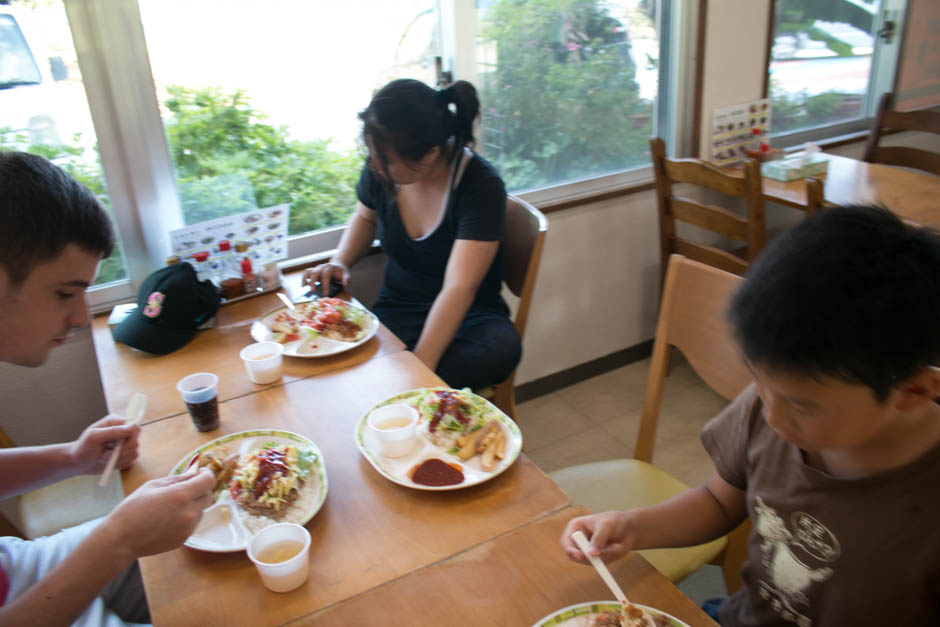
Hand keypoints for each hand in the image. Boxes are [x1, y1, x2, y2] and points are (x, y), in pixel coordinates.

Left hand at [69, 415, 140, 474]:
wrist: (78, 463)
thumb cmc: (82, 448)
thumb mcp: (93, 438)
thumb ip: (112, 431)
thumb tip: (130, 428)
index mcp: (115, 423)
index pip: (134, 427)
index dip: (131, 438)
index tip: (121, 447)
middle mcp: (122, 432)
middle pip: (136, 441)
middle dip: (123, 451)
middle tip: (109, 454)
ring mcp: (124, 444)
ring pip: (134, 452)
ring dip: (119, 459)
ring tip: (105, 458)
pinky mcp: (124, 455)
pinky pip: (131, 461)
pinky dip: (120, 464)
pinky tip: (109, 462)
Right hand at [95, 468, 215, 558]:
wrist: (121, 540)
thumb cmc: (132, 509)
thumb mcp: (153, 486)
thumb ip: (177, 478)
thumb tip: (193, 473)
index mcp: (181, 496)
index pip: (209, 481)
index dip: (206, 475)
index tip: (200, 473)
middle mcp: (189, 513)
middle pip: (208, 496)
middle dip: (200, 489)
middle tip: (185, 488)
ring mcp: (188, 528)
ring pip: (201, 510)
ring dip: (193, 505)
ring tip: (171, 506)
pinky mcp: (184, 539)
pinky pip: (192, 524)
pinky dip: (186, 518)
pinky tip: (168, 519)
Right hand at [302, 260, 349, 295]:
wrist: (337, 266)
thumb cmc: (341, 272)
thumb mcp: (346, 274)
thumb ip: (346, 279)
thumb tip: (345, 284)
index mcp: (329, 267)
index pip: (326, 275)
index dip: (325, 285)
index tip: (325, 294)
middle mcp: (322, 267)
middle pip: (315, 273)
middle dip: (313, 282)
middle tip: (313, 292)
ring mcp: (316, 268)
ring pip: (309, 272)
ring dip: (306, 280)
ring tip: (305, 288)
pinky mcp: (313, 271)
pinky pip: (306, 273)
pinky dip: (304, 278)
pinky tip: (303, 286)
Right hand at [561, 511, 635, 563]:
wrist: (628, 528)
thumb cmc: (614, 521)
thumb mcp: (606, 525)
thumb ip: (598, 538)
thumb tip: (591, 553)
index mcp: (576, 527)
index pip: (566, 541)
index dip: (570, 550)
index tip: (581, 556)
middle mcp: (579, 541)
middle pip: (575, 556)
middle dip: (590, 557)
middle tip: (604, 555)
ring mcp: (587, 551)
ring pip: (589, 562)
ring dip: (605, 556)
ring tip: (616, 545)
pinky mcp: (596, 558)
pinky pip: (600, 564)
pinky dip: (610, 558)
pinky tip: (616, 548)